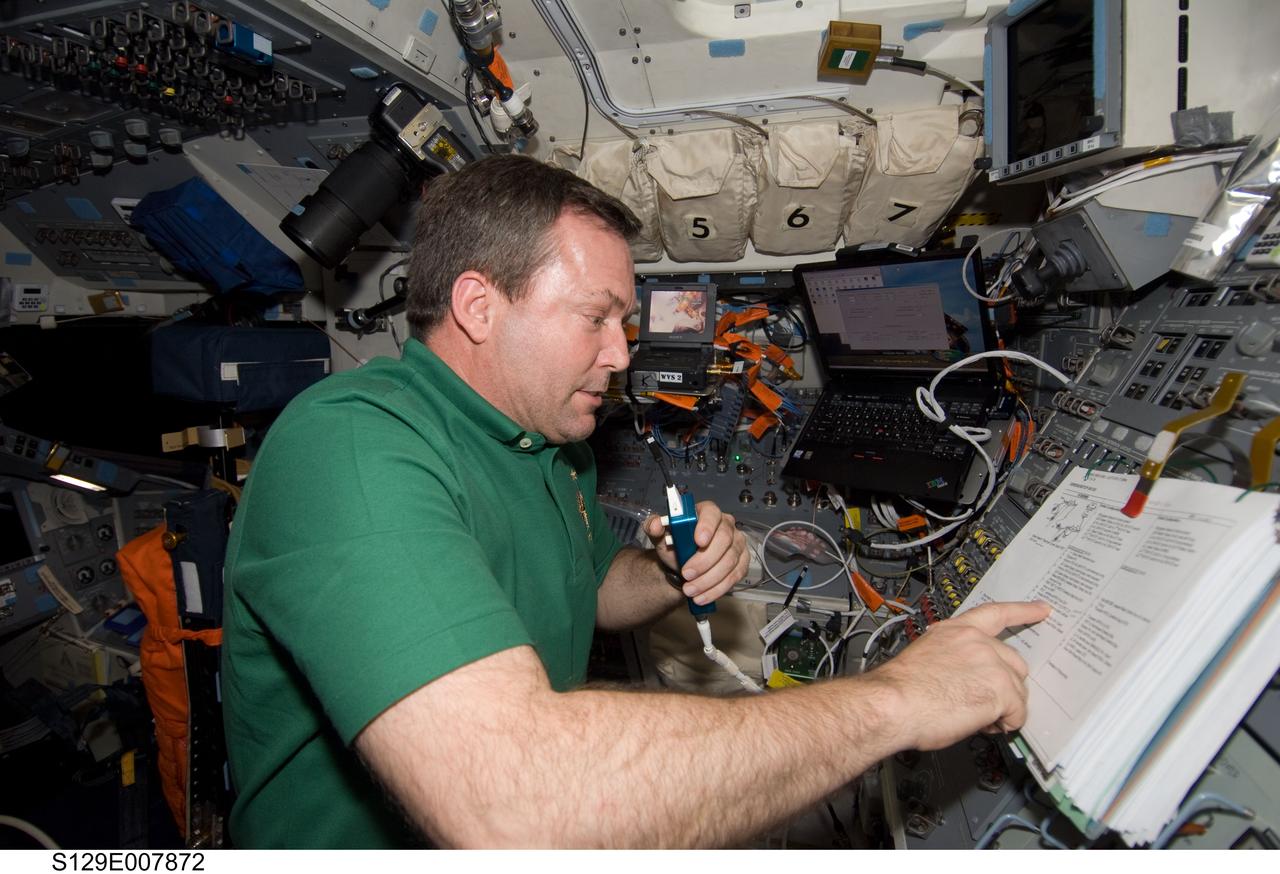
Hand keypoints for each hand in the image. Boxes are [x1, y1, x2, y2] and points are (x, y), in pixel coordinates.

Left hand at [644, 501, 749, 605]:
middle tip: (686, 574)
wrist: (682, 565)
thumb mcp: (660, 536)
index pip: (712, 513)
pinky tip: (702, 597)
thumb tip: (655, 525)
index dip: (707, 526)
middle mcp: (727, 525)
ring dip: (709, 579)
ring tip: (689, 590)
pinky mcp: (742, 563)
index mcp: (707, 512)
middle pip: (724, 540)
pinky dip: (717, 589)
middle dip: (704, 561)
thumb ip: (654, 527)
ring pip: (729, 561)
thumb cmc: (675, 545)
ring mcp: (737, 544)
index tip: (698, 541)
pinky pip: (734, 577)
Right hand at [866, 601, 1050, 750]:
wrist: (892, 703)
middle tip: (983, 703)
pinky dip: (1005, 724)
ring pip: (1017, 691)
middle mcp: (978, 642)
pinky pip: (1018, 713)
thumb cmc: (899, 688)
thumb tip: (964, 677)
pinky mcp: (1001, 690)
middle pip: (1014, 663)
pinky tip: (982, 724)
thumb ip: (953, 658)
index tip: (1042, 609)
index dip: (1023, 611)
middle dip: (1006, 685)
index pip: (997, 614)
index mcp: (956, 631)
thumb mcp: (926, 657)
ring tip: (973, 717)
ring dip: (1002, 708)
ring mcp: (992, 664)